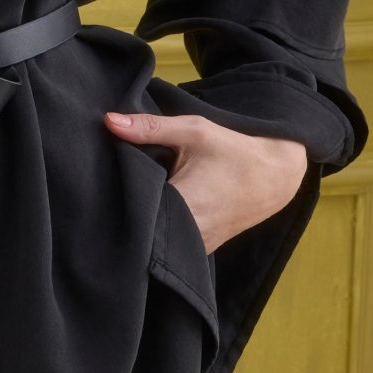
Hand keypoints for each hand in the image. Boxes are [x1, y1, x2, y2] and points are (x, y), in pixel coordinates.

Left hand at [102, 109, 309, 253]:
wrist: (275, 177)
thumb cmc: (235, 152)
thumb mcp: (195, 132)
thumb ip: (150, 128)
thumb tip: (108, 120)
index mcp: (183, 205)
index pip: (131, 211)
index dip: (110, 200)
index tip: (97, 189)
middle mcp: (188, 234)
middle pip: (139, 228)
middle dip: (123, 210)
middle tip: (107, 192)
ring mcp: (195, 248)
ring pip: (154, 241)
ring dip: (142, 223)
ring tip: (130, 202)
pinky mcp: (199, 252)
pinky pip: (170, 246)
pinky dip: (159, 232)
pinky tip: (153, 214)